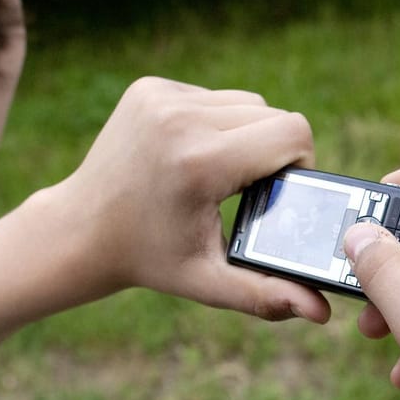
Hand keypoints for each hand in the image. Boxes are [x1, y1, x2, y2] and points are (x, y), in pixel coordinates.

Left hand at [44, 78, 330, 323]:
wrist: (78, 231)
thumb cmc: (148, 259)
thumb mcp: (207, 282)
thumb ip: (267, 295)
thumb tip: (320, 311)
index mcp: (200, 161)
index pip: (292, 132)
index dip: (299, 162)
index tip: (279, 192)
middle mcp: (180, 117)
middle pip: (273, 114)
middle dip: (273, 152)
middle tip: (249, 191)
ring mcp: (161, 97)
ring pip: (246, 101)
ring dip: (246, 134)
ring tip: (221, 175)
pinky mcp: (148, 88)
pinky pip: (212, 95)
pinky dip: (216, 122)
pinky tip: (194, 155)